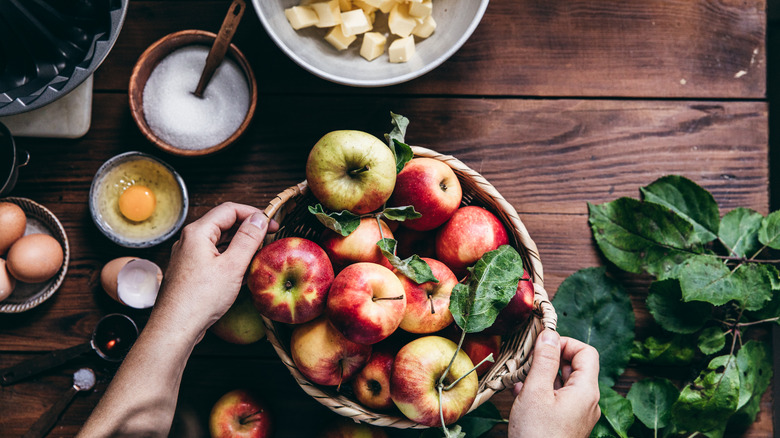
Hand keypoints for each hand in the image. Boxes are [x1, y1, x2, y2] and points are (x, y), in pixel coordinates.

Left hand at [151, 202, 277, 338]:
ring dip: (240, 244)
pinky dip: (229, 258)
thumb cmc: (200, 299)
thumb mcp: (232, 266)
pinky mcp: (189, 271)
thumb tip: (259, 219)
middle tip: (268, 238)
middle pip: (223, 223)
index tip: (272, 224)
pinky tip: (242, 270)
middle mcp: (189, 240)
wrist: (174, 328)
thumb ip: (248, 239)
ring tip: (258, 254)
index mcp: (198, 232)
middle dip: (248, 229)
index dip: (254, 214)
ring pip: (219, 241)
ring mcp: (188, 256)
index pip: (229, 209)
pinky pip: (213, 256)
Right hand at [508, 329, 600, 437]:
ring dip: (543, 375)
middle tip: (526, 358)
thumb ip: (544, 361)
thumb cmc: (537, 435)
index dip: (565, 343)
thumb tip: (549, 334)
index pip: (586, 352)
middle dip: (550, 359)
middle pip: (575, 367)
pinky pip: (558, 400)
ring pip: (564, 384)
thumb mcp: (536, 392)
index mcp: (586, 391)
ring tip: (520, 376)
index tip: (543, 345)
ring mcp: (579, 415)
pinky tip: (521, 393)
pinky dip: (542, 391)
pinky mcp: (567, 425)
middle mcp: (588, 402)